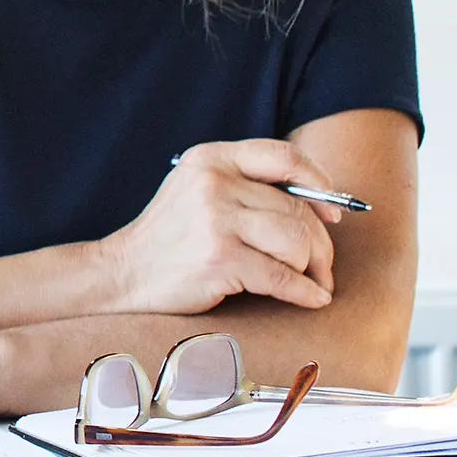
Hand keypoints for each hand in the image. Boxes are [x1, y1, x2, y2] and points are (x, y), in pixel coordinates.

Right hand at [103, 139, 345, 314]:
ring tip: (311, 283)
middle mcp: (213, 183)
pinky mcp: (219, 259)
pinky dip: (305, 293)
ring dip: (313, 269)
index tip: (333, 212)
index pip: (284, 157)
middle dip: (321, 244)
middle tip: (324, 266)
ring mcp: (215, 220)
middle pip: (298, 209)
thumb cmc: (170, 237)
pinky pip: (283, 278)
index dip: (320, 183)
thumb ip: (247, 185)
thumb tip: (322, 204)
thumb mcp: (199, 191)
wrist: (122, 274)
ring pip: (297, 242)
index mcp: (211, 158)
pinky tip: (313, 299)